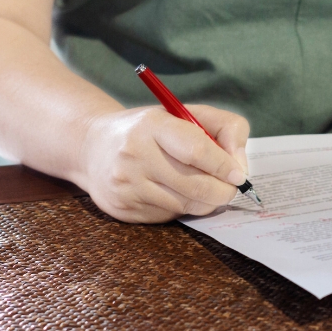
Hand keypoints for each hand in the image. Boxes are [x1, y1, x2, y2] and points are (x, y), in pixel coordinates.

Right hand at [78, 105, 249, 222]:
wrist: (92, 147)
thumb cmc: (151, 130)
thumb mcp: (185, 114)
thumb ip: (225, 129)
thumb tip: (240, 167)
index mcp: (153, 125)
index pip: (197, 149)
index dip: (224, 165)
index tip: (239, 175)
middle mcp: (135, 155)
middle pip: (196, 185)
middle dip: (223, 190)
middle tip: (231, 187)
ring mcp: (127, 185)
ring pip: (187, 205)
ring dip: (207, 201)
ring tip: (206, 188)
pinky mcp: (124, 209)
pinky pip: (170, 216)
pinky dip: (184, 208)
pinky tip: (176, 193)